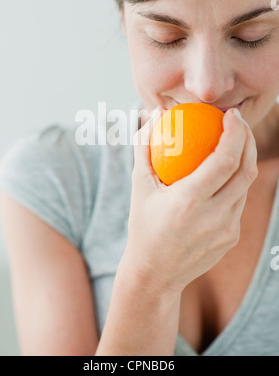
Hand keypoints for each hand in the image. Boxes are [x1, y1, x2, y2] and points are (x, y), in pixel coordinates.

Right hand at [124, 106, 257, 294]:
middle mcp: (214, 217)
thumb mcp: (139, 186)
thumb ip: (144, 148)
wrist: (154, 273)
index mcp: (189, 201)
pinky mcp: (232, 238)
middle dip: (247, 140)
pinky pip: (239, 202)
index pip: (224, 160)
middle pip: (245, 170)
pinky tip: (224, 174)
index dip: (234, 133)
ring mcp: (227, 230)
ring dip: (244, 160)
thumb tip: (152, 116)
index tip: (232, 115)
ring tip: (235, 143)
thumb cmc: (143, 225)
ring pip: (245, 186)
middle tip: (238, 123)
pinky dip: (235, 183)